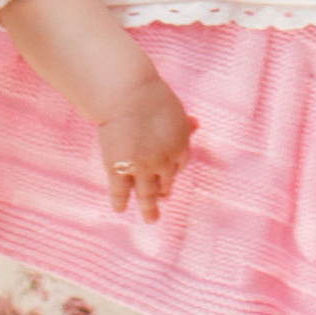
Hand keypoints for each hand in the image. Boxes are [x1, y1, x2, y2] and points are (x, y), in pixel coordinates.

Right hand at [97, 68, 193, 221]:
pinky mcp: (119, 169)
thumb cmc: (151, 97)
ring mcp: (141, 168)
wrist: (127, 95)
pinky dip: (120, 201)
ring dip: (149, 208)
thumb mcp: (173, 111)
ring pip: (147, 194)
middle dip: (163, 191)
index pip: (179, 166)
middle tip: (161, 199)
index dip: (172, 171)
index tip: (167, 178)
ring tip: (151, 219)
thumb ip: (183, 123)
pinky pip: (120, 191)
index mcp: (180, 147)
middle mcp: (162, 162)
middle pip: (165, 182)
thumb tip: (196, 123)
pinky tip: (120, 209)